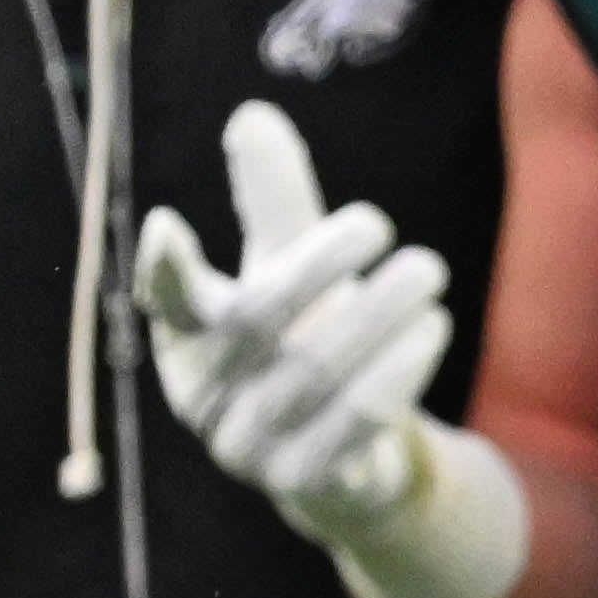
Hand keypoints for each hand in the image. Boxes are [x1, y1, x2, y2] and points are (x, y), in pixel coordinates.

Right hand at [134, 102, 524, 597]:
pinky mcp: (304, 484)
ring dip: (376, 314)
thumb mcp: (290, 269)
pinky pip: (353, 424)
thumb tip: (252, 113)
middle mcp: (206, 395)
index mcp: (188, 339)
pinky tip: (432, 327)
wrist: (347, 462)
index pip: (166, 303)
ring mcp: (248, 448)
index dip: (165, 269)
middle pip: (257, 322)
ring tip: (428, 268)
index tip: (168, 224)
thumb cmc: (306, 340)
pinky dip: (396, 371)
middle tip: (381, 221)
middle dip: (319, 266)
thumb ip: (273, 200)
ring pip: (314, 372)